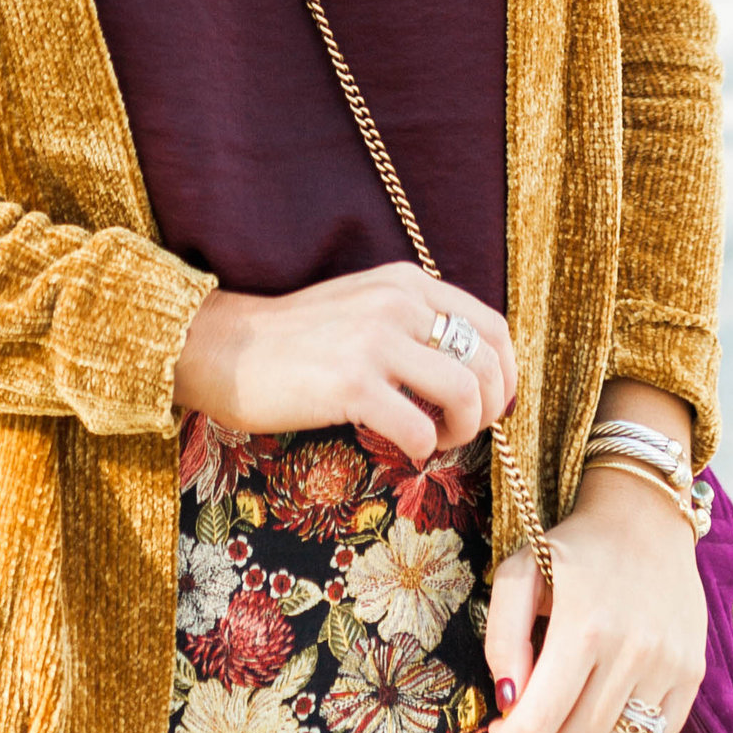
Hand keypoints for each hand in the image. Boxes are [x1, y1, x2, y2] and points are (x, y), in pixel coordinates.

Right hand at [171, 265, 518, 462]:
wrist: (226, 348)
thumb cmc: (297, 338)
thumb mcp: (364, 305)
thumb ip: (413, 321)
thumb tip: (469, 367)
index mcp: (406, 282)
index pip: (492, 326)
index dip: (506, 373)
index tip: (494, 403)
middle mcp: (397, 303)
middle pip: (486, 363)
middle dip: (489, 408)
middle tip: (463, 430)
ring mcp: (374, 341)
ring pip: (465, 394)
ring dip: (463, 430)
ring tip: (438, 440)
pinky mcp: (352, 384)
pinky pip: (420, 429)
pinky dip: (424, 450)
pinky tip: (404, 450)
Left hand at [482, 464, 706, 732]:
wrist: (645, 520)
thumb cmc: (575, 548)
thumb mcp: (521, 571)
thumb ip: (503, 637)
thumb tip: (509, 699)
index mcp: (584, 625)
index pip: (542, 719)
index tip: (502, 731)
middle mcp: (633, 650)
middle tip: (532, 721)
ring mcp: (669, 665)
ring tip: (566, 721)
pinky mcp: (693, 673)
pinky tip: (605, 719)